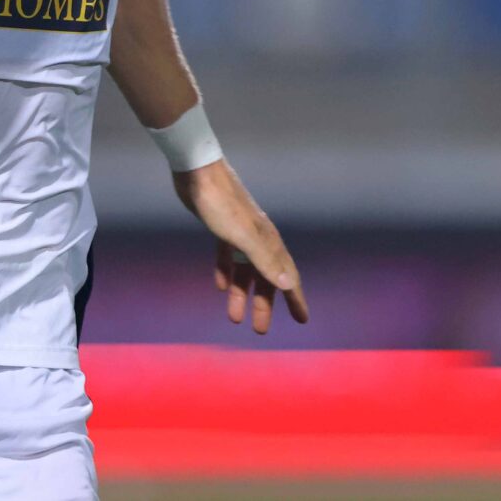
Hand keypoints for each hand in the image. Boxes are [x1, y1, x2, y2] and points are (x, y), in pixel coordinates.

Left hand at [173, 159, 307, 332]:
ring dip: (242, 293)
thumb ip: (265, 259)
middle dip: (264, 304)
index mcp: (268, 241)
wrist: (198, 171)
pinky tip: (219, 286)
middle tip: (260, 330)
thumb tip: (290, 284)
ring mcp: (239, 232)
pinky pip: (227, 256)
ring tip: (235, 318)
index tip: (302, 319)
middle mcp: (258, 238)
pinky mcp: (220, 226)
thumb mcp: (243, 235)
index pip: (287, 276)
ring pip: (245, 270)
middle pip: (265, 278)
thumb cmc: (221, 203)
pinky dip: (226, 272)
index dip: (295, 298)